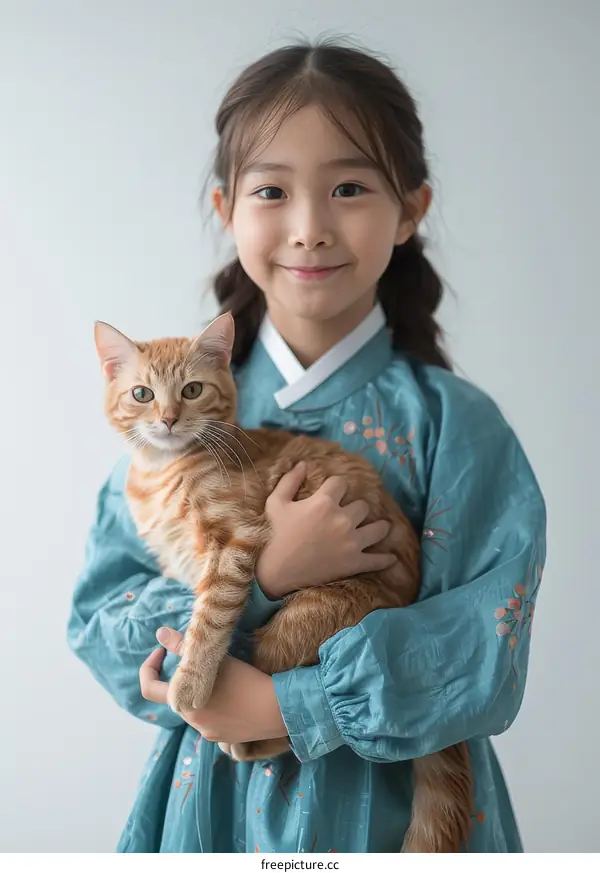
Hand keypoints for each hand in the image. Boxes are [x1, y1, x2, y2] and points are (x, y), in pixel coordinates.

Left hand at [139, 628, 286, 743]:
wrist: (278, 709)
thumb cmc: (247, 680)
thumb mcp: (215, 659)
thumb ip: (183, 647)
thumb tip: (160, 633)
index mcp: (184, 702)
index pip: (150, 688)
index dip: (149, 668)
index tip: (161, 651)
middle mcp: (191, 721)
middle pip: (176, 695)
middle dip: (183, 676)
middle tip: (202, 659)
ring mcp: (207, 733)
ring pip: (195, 707)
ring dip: (201, 691)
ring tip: (226, 677)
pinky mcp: (222, 739)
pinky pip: (210, 719)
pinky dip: (215, 705)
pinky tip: (235, 695)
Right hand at [256, 461, 396, 598]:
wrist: (277, 573)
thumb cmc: (275, 535)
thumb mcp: (276, 503)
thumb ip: (289, 480)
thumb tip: (303, 464)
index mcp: (324, 502)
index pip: (341, 483)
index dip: (336, 487)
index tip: (334, 493)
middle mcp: (342, 519)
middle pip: (363, 506)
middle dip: (356, 509)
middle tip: (351, 515)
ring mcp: (352, 542)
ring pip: (379, 528)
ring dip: (379, 527)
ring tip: (380, 528)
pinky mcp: (355, 563)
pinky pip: (378, 560)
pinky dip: (385, 560)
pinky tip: (391, 558)